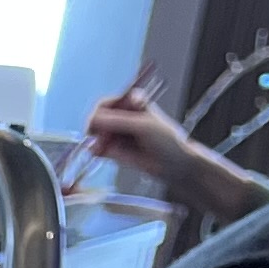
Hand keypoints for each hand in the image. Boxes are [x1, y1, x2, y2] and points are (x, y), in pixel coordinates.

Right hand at [79, 97, 256, 222]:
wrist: (174, 164)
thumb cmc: (167, 140)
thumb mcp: (143, 126)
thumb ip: (118, 121)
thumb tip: (94, 119)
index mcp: (131, 104)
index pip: (107, 103)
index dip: (100, 111)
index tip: (98, 120)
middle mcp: (123, 118)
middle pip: (98, 118)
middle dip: (96, 127)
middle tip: (97, 136)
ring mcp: (118, 134)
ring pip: (96, 134)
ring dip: (95, 140)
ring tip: (100, 148)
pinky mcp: (114, 150)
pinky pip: (98, 148)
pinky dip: (95, 150)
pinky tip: (98, 153)